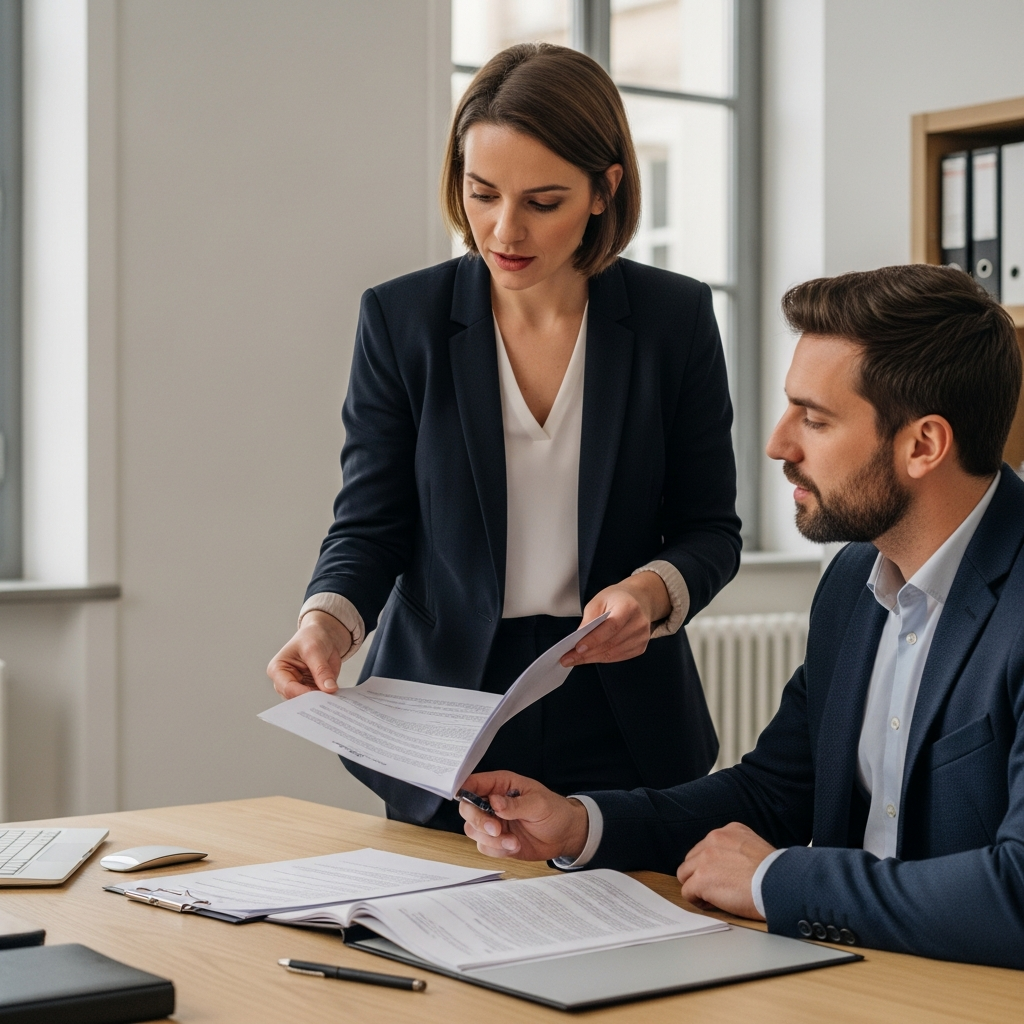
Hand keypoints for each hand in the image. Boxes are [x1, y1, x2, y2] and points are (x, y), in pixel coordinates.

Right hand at [267, 611, 352, 698]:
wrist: (323, 636)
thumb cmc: (312, 637)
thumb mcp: (315, 650)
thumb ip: (321, 670)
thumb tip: (329, 688)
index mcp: (278, 669)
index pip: (288, 687)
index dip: (303, 694)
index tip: (320, 696)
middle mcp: (285, 681)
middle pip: (296, 698)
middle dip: (311, 701)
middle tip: (327, 703)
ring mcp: (298, 687)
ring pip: (307, 702)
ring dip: (320, 703)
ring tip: (333, 702)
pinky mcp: (311, 690)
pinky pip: (318, 700)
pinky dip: (326, 700)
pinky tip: (336, 700)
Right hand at [458, 771, 589, 860]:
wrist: (564, 835)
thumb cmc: (555, 811)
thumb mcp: (538, 804)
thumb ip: (515, 804)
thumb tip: (494, 802)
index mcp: (501, 784)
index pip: (473, 783)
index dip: (465, 791)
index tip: (467, 802)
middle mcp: (492, 802)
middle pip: (467, 809)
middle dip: (479, 821)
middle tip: (496, 829)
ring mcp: (493, 822)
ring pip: (473, 830)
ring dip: (491, 840)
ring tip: (514, 841)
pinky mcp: (496, 841)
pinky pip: (484, 847)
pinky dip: (497, 850)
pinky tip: (515, 846)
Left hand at [561, 571, 670, 666]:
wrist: (639, 600)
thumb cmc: (616, 599)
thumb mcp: (599, 600)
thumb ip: (589, 618)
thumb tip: (578, 639)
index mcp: (629, 607)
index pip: (611, 627)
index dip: (594, 639)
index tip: (577, 648)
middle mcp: (639, 624)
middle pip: (610, 644)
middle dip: (586, 653)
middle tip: (567, 658)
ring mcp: (641, 637)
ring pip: (612, 654)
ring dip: (591, 659)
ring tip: (574, 660)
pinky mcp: (640, 647)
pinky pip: (617, 657)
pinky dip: (601, 658)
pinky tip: (588, 658)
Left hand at [675, 822, 774, 919]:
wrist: (779, 884)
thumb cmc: (775, 874)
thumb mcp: (755, 848)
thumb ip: (737, 850)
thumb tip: (728, 865)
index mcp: (729, 831)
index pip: (706, 847)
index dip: (711, 865)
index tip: (721, 876)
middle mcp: (714, 839)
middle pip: (692, 859)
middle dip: (700, 874)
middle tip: (715, 889)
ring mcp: (705, 858)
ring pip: (685, 874)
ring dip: (696, 886)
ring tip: (711, 897)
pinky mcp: (702, 878)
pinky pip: (687, 891)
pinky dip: (696, 900)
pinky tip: (711, 904)